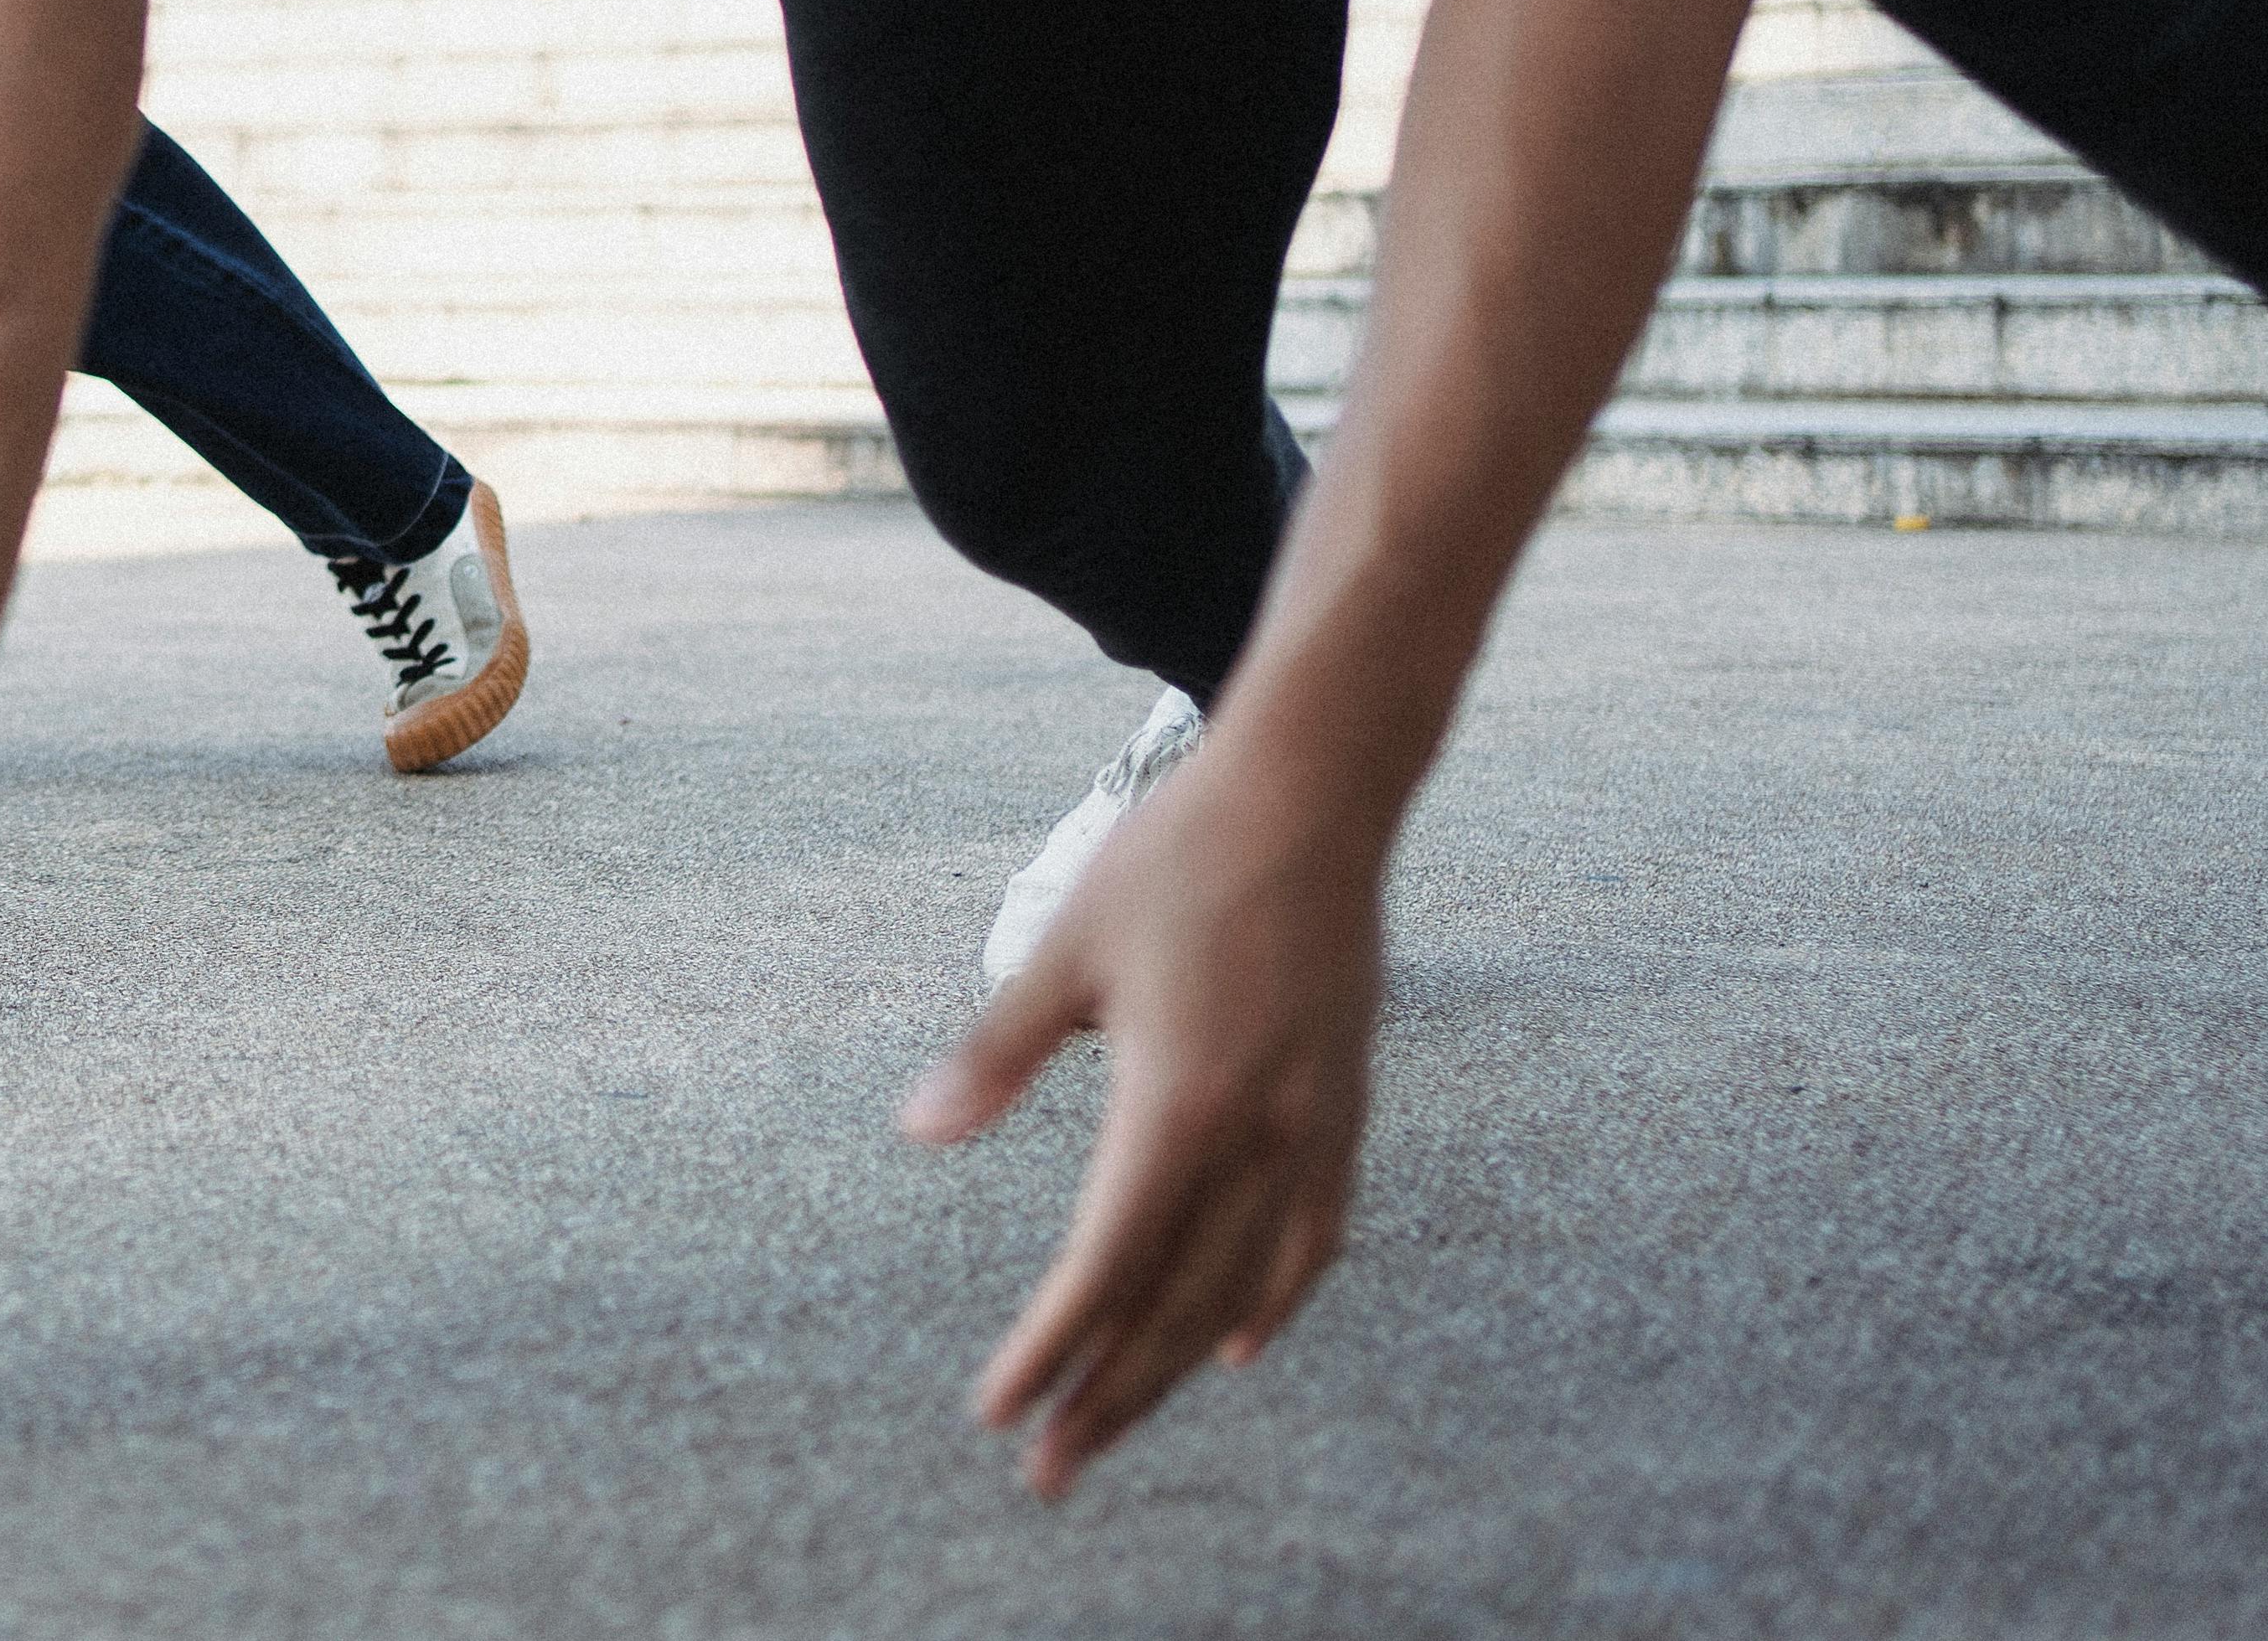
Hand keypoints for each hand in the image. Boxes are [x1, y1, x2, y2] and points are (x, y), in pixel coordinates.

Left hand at [901, 749, 1386, 1498]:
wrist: (1314, 792)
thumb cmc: (1177, 858)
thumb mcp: (1066, 948)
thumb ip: (996, 1050)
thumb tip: (920, 1131)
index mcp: (1180, 1102)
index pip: (1106, 1266)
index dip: (1051, 1349)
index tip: (1001, 1411)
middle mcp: (1259, 1134)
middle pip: (1175, 1305)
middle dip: (1109, 1398)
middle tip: (1049, 1474)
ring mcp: (1316, 1126)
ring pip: (1244, 1288)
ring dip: (1177, 1368)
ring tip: (1119, 1425)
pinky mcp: (1347, 1105)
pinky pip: (1313, 1236)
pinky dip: (1272, 1300)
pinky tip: (1235, 1343)